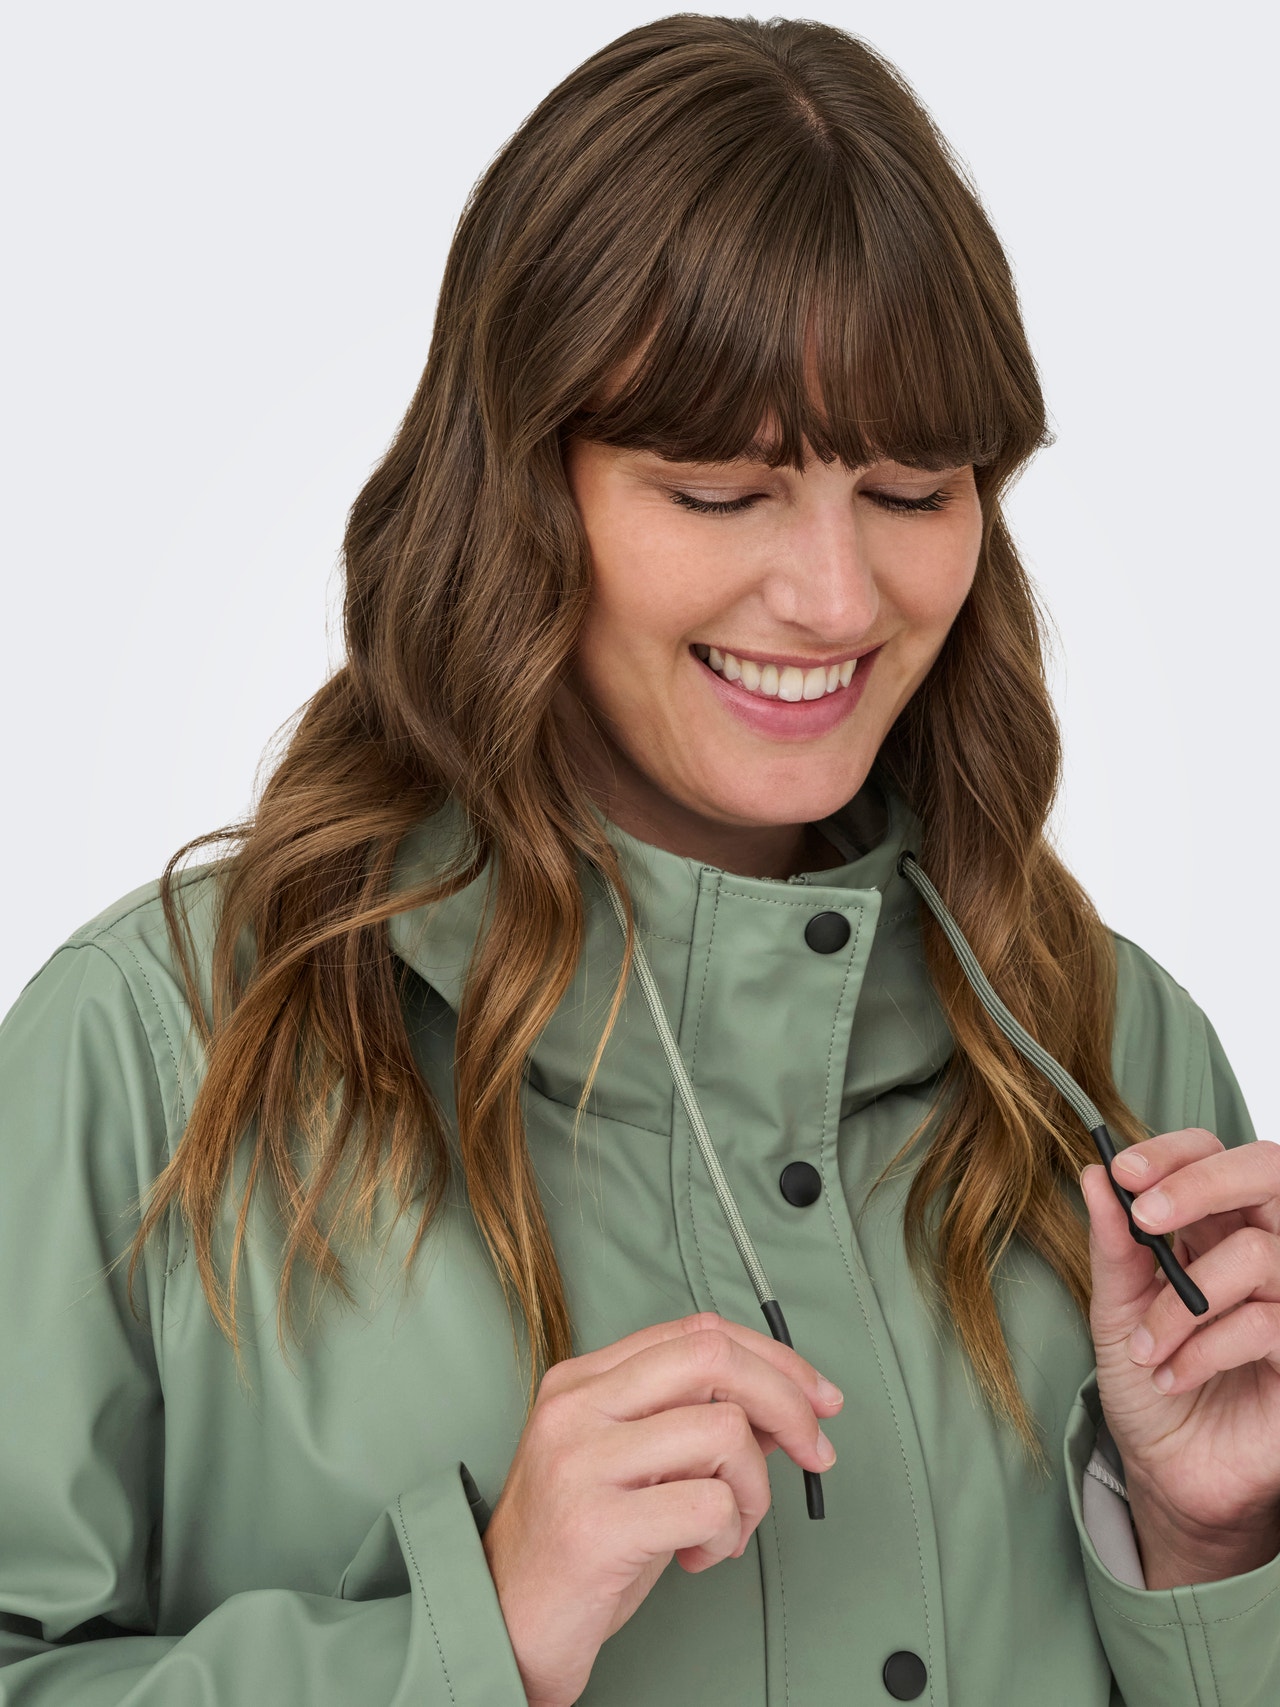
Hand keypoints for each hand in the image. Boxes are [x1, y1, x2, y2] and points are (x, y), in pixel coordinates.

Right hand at [480, 1310, 842, 1706]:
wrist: (505, 1625)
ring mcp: (581, 1462)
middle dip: (787, 1400)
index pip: (696, 1332)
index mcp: (582, 1381)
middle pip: (713, 1359)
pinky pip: (710, 1504)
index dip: (773, 1357)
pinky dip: (730, 1534)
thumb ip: (693, 1424)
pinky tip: (700, 1556)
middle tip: (813, 1450)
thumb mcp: (632, 1467)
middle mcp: (577, 1407)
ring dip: (754, 1490)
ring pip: (723, 1431)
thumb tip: (785, 1407)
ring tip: (728, 1528)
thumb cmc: (576, 1547)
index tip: (817, 1396)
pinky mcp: (595, 1526)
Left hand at [1081, 1129, 1279, 1578]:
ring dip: (1183, 1302)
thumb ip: (1113, 1245)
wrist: (1169, 1469)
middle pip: (1266, 1173)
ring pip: (1256, 1255)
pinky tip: (1172, 1375)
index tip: (1122, 1170)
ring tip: (1146, 1345)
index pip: (1213, 1154)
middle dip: (1200, 1184)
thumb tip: (1094, 1175)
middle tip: (1144, 1215)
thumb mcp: (1116, 1308)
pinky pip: (1266, 1323)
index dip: (1175, 1152)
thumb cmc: (1150, 1380)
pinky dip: (1204, 1348)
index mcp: (1214, 1227)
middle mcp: (1262, 1251)